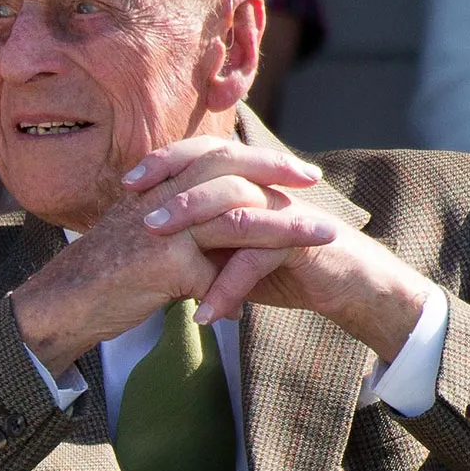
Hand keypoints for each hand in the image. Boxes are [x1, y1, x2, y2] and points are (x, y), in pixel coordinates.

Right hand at [12, 138, 336, 375]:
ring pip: (237, 215)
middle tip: (313, 178)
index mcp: (152, 188)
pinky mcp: (163, 264)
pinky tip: (254, 302)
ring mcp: (160, 229)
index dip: (252, 156)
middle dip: (277, 171)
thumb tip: (216, 238)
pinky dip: (237, 289)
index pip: (210, 154)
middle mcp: (156, 199)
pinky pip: (217, 273)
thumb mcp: (139, 241)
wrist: (57, 306)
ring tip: (324, 233)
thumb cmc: (96, 279)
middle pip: (228, 167)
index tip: (289, 166)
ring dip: (287, 226)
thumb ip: (175, 230)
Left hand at [128, 136, 433, 360]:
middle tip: (141, 223)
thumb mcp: (230, 248)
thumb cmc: (279, 265)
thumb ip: (196, 236)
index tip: (126, 185)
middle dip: (175, 196)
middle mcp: (264, 187)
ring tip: (166, 264)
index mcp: (245, 180)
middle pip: (216, 172)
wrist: (342, 284)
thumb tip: (143, 234)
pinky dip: (228, 290)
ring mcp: (283, 211)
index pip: (202, 154)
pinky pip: (258, 260)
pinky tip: (205, 316)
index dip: (165, 161)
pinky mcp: (300, 241)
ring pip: (236, 209)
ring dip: (197, 236)